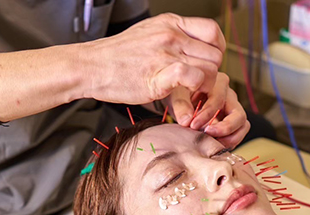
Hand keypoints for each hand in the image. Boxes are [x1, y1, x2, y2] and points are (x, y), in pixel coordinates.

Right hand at [81, 13, 224, 104]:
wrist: (92, 66)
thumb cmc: (118, 56)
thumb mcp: (149, 33)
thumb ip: (174, 37)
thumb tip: (195, 46)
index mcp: (170, 23)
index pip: (212, 31)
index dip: (217, 50)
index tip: (210, 63)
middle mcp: (171, 35)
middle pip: (215, 54)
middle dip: (212, 72)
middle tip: (199, 84)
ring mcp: (165, 54)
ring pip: (209, 68)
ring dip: (205, 86)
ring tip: (191, 92)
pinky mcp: (159, 75)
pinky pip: (193, 78)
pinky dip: (194, 90)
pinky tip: (183, 95)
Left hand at [164, 72, 250, 147]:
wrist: (180, 99)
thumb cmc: (179, 92)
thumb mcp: (176, 94)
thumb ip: (181, 105)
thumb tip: (187, 121)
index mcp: (218, 83)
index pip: (218, 100)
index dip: (207, 115)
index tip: (193, 125)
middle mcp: (229, 95)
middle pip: (238, 115)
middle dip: (225, 129)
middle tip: (208, 136)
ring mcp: (233, 109)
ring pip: (242, 126)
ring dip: (230, 138)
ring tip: (213, 144)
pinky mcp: (232, 121)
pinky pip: (238, 133)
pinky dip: (228, 141)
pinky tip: (213, 144)